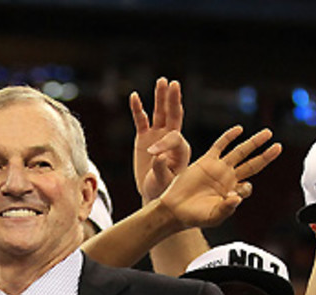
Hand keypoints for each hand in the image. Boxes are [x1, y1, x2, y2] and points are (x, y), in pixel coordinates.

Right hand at [129, 78, 190, 202]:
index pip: (174, 137)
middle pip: (174, 115)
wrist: (153, 193)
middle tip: (174, 84)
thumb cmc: (163, 190)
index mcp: (181, 149)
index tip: (152, 154)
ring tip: (162, 81)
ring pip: (160, 113)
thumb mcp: (164, 183)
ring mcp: (158, 136)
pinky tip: (134, 95)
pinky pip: (141, 120)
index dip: (164, 142)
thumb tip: (158, 155)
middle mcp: (172, 139)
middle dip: (173, 100)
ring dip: (161, 97)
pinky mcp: (144, 137)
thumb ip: (162, 170)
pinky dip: (138, 108)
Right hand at [158, 126, 280, 230]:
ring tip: (268, 134)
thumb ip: (226, 208)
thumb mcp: (213, 217)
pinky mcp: (207, 161)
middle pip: (252, 165)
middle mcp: (228, 179)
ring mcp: (219, 169)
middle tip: (278, 147)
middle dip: (266, 156)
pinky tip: (239, 129)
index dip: (246, 188)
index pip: (247, 187)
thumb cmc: (194, 216)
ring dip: (254, 143)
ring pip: (240, 152)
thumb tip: (238, 197)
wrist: (174, 209)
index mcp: (232, 193)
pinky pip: (220, 145)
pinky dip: (229, 137)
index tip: (234, 194)